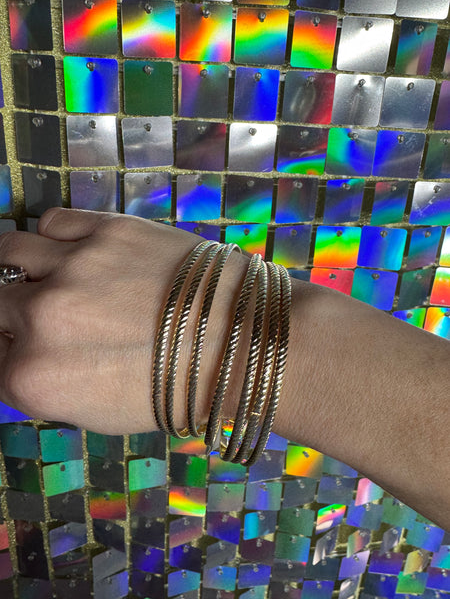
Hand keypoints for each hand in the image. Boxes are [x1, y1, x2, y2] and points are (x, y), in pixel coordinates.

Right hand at [0, 208, 247, 433]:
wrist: (240, 342)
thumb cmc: (177, 389)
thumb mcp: (100, 413)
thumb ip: (49, 385)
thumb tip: (24, 355)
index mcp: (35, 379)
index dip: (10, 351)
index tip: (22, 344)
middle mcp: (40, 320)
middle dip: (9, 313)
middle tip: (38, 314)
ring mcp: (72, 269)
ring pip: (9, 252)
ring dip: (15, 266)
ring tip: (38, 271)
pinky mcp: (106, 230)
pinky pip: (53, 222)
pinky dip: (56, 237)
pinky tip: (76, 251)